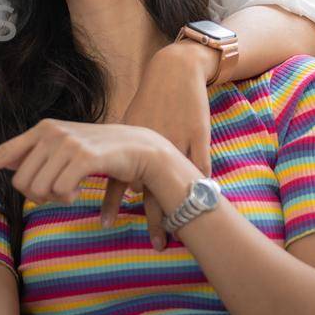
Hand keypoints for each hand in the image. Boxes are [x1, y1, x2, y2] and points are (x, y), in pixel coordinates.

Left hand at [0, 119, 172, 207]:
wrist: (140, 148)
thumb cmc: (100, 153)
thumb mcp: (66, 149)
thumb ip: (39, 158)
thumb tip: (13, 173)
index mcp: (42, 130)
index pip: (5, 151)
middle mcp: (51, 133)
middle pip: (23, 182)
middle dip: (36, 196)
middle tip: (56, 194)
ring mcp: (67, 143)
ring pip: (40, 189)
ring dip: (55, 199)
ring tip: (71, 190)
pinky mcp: (84, 157)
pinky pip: (61, 190)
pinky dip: (68, 198)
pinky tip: (80, 193)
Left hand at [101, 42, 214, 250]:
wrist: (175, 70)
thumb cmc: (150, 101)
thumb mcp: (131, 124)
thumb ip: (122, 152)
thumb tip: (123, 184)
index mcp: (130, 142)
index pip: (118, 179)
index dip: (112, 203)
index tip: (107, 225)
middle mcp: (151, 144)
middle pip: (150, 188)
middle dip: (154, 217)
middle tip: (158, 244)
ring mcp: (177, 140)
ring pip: (177, 181)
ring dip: (180, 207)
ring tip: (182, 233)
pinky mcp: (199, 136)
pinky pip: (202, 165)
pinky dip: (201, 184)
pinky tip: (206, 201)